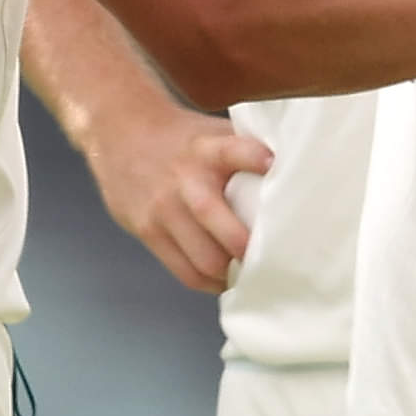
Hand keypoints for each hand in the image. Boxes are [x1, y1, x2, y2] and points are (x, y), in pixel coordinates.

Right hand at [85, 98, 273, 297]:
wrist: (121, 134)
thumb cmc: (182, 140)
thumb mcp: (211, 133)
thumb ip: (244, 151)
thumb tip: (294, 175)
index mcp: (206, 150)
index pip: (232, 149)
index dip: (253, 157)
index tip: (272, 164)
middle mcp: (185, 180)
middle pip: (216, 220)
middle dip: (245, 247)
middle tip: (268, 259)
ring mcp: (164, 209)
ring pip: (203, 258)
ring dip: (230, 273)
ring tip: (247, 275)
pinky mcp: (147, 231)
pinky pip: (183, 270)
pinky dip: (207, 282)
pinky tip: (221, 279)